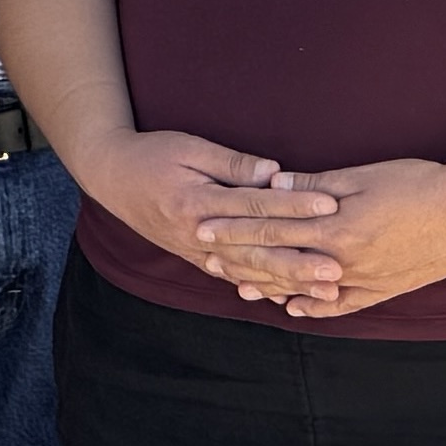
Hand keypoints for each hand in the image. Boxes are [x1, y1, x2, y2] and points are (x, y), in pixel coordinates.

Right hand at [89, 130, 339, 293]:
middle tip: (335, 270)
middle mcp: (196, 233)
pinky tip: (288, 298)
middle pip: (255, 250)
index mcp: (195, 201)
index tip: (329, 205)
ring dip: (287, 283)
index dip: (293, 204)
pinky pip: (231, 278)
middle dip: (298, 262)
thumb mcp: (189, 147)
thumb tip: (274, 173)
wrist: (110, 176)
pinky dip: (260, 289)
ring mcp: (195, 250)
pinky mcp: (195, 258)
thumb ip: (231, 163)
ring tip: (324, 293)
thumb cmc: (151, 154)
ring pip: (247, 272)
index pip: (253, 204)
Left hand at [204, 155, 445, 321]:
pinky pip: (344, 305)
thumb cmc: (421, 184)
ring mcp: (366, 279)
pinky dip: (316, 306)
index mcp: (335, 227)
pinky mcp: (386, 290)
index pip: (271, 229)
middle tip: (206, 258)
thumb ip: (317, 186)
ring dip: (270, 285)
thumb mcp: (364, 176)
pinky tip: (295, 307)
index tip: (202, 228)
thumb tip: (273, 185)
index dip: (234, 228)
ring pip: (306, 288)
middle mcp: (345, 261)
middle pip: (280, 262)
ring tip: (239, 284)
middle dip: (240, 259)